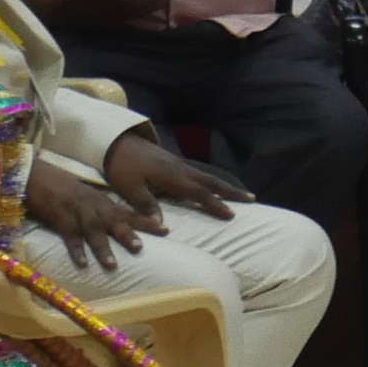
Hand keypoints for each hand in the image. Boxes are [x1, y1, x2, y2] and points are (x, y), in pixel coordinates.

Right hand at [19, 157, 149, 259]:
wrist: (34, 174)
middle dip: (128, 234)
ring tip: (112, 264)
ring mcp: (76, 210)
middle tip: (141, 248)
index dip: (146, 221)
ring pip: (93, 229)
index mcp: (102, 202)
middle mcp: (93, 205)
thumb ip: (103, 211)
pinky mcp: (58, 216)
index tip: (166, 230)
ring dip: (103, 247)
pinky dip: (75, 249)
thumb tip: (121, 226)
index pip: (128, 212)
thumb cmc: (63, 190)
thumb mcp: (88, 198)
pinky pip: (68, 235)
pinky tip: (82, 263)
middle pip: (114, 220)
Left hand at [106, 125, 245, 216]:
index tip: (231, 214)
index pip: (198, 192)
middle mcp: (180, 169)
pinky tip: (215, 185)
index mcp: (171, 176)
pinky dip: (213, 180)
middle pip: (211, 181)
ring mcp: (179, 164)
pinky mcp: (174, 162)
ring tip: (241, 194)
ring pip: (208, 175)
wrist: (116, 141)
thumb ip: (146, 205)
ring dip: (225, 185)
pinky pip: (200, 173)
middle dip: (231, 191)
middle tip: (252, 199)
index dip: (215, 203)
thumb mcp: (129, 187)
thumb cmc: (121, 166)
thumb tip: (162, 225)